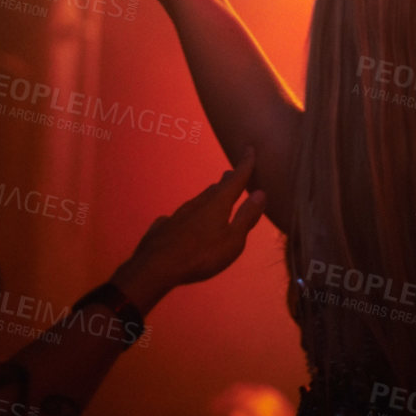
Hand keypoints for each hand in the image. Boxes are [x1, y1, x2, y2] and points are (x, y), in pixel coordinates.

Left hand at [112, 148, 267, 312]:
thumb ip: (246, 216)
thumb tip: (260, 192)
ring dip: (208, 196)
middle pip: (215, 189)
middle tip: (233, 174)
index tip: (249, 149)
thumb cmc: (201, 255)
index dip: (245, 165)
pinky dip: (186, 216)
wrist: (155, 267)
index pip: (236, 180)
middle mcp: (197, 204)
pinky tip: (181, 221)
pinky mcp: (163, 228)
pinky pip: (178, 218)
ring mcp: (177, 215)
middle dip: (226, 181)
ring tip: (214, 196)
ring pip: (197, 201)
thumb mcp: (233, 240)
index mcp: (217, 204)